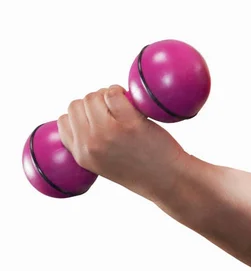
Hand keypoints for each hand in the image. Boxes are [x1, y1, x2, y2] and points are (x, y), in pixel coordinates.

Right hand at [57, 85, 187, 202]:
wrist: (166, 179)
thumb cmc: (139, 168)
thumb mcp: (103, 163)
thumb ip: (91, 143)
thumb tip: (87, 113)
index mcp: (81, 155)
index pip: (63, 121)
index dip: (80, 113)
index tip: (97, 115)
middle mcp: (90, 144)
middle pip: (78, 104)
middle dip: (94, 101)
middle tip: (112, 108)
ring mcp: (109, 132)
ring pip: (93, 96)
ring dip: (106, 93)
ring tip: (121, 103)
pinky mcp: (130, 123)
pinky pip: (113, 93)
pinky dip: (120, 91)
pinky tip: (129, 99)